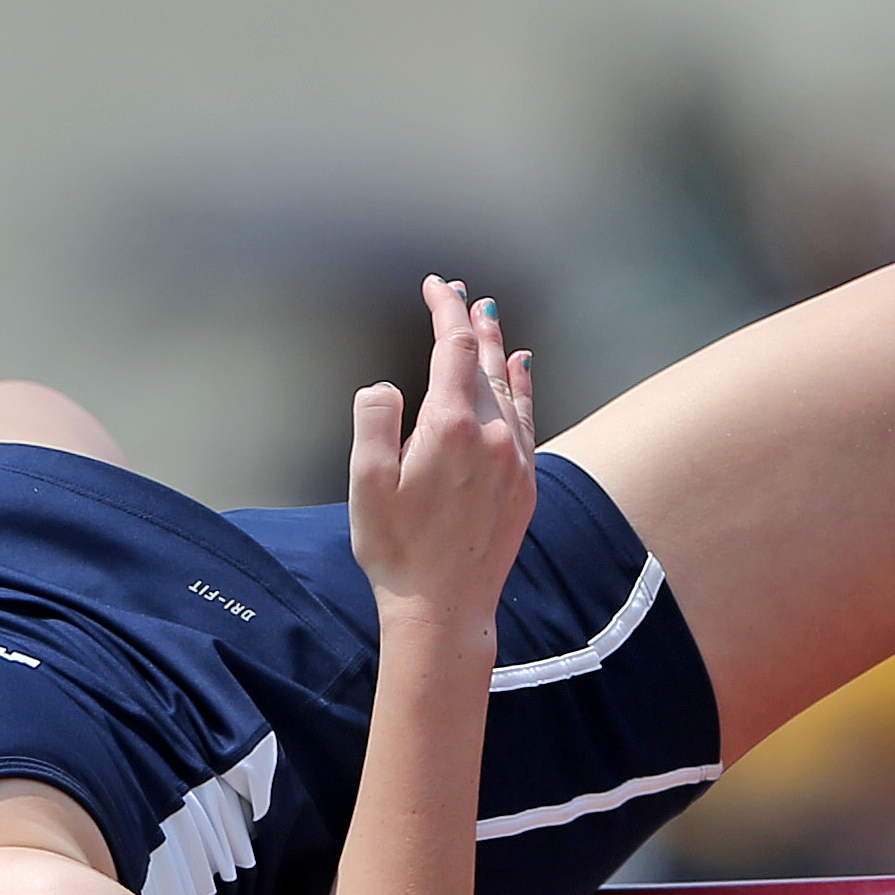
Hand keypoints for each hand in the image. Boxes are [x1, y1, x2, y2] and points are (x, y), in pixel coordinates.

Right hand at [344, 277, 533, 630]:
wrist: (443, 609)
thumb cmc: (397, 550)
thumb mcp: (365, 481)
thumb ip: (374, 418)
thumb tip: (387, 386)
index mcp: (450, 426)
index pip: (452, 346)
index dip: (444, 308)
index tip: (436, 285)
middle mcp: (493, 436)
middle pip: (484, 359)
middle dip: (470, 321)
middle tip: (460, 294)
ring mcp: (515, 459)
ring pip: (509, 385)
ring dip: (496, 348)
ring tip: (488, 319)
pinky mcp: (525, 484)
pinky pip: (528, 416)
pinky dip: (521, 384)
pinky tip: (520, 368)